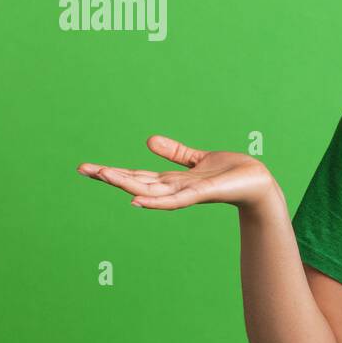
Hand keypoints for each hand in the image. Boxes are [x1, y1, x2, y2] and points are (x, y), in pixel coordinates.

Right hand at [76, 135, 277, 210]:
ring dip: (126, 183)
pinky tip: (136, 200)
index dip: (113, 171)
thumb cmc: (232, 172)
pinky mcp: (202, 193)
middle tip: (82, 168)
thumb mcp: (198, 158)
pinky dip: (155, 202)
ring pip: (150, 190)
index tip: (87, 167)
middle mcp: (175, 188)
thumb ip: (175, 152)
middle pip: (136, 182)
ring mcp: (186, 193)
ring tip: (103, 175)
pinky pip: (175, 200)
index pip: (137, 175)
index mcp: (173, 180)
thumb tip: (148, 140)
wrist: (259, 182)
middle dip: (110, 176)